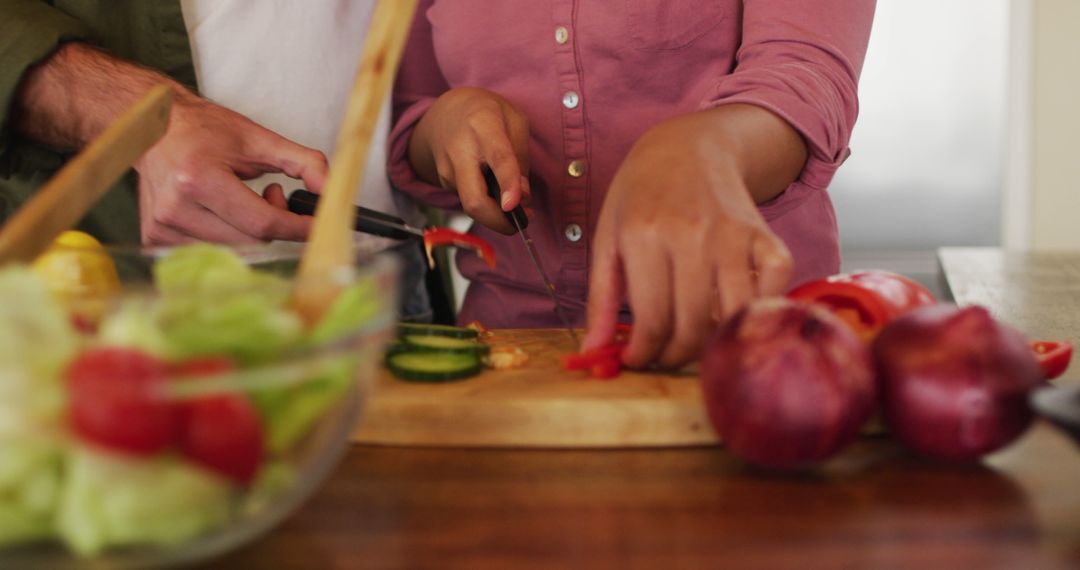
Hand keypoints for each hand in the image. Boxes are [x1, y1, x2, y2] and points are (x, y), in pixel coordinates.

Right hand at [133, 96, 326, 243]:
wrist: (153, 127)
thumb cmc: (205, 130)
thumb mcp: (259, 139)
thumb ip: (304, 163)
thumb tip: (333, 192)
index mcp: (198, 178)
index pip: (262, 222)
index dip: (298, 228)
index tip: (318, 225)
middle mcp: (176, 207)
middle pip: (251, 240)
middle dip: (274, 223)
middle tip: (271, 194)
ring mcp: (162, 226)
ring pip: (233, 250)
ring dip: (250, 230)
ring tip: (242, 198)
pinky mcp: (154, 238)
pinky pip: (209, 251)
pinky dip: (228, 236)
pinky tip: (221, 211)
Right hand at [408, 87, 529, 233]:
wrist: (446, 110)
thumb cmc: (486, 113)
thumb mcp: (513, 120)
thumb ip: (521, 157)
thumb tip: (522, 197)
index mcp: (483, 124)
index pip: (498, 159)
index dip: (508, 185)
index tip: (514, 206)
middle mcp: (460, 149)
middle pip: (475, 199)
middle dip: (498, 221)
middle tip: (519, 224)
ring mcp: (447, 168)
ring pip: (471, 205)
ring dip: (495, 213)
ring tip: (511, 200)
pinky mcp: (444, 181)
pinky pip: (469, 199)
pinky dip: (485, 202)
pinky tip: (491, 186)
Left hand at [583, 105, 805, 368]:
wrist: (688, 147)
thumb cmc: (641, 196)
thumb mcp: (607, 239)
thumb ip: (600, 298)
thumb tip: (593, 352)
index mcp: (644, 236)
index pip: (652, 321)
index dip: (644, 353)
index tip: (638, 359)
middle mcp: (691, 235)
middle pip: (692, 326)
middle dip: (674, 355)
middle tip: (664, 355)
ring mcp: (734, 235)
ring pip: (733, 316)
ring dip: (714, 341)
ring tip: (693, 338)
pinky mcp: (765, 235)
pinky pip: (775, 288)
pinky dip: (759, 308)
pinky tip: (732, 307)